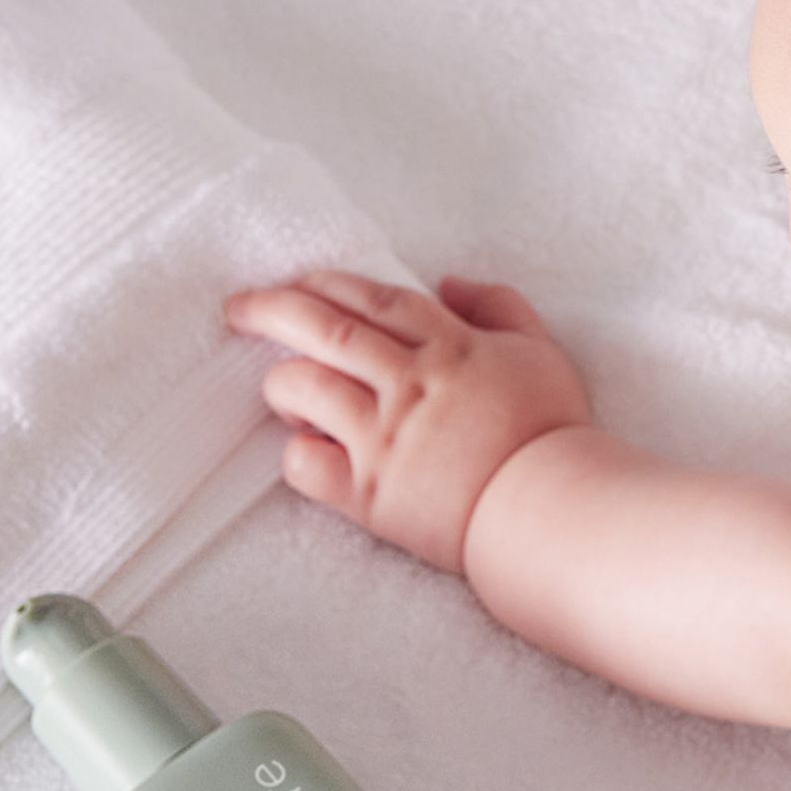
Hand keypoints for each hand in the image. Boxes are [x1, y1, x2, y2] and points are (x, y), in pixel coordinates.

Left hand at [222, 270, 590, 574]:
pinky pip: (304, 463)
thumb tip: (450, 283)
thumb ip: (500, 308)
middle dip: (272, 309)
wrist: (549, 510)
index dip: (329, 283)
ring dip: (283, 382)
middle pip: (324, 329)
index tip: (299, 280)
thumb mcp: (540, 351)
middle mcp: (407, 384)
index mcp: (448, 347)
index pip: (374, 299)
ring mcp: (382, 439)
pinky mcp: (368, 494)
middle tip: (239, 308)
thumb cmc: (550, 433)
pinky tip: (310, 450)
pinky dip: (297, 452)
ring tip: (287, 391)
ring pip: (302, 388)